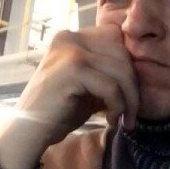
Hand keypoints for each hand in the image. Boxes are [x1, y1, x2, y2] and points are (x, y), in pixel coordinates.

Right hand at [0, 25, 138, 168]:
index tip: (130, 95)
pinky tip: (111, 120)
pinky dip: (117, 106)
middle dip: (133, 86)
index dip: (128, 66)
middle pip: (122, 53)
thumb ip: (108, 73)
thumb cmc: (60, 111)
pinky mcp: (72, 69)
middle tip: (131, 114)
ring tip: (123, 120)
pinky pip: (111, 86)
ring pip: (121, 70)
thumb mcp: (90, 86)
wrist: (28, 132)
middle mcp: (70, 37)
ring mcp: (70, 51)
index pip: (116, 38)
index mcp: (73, 37)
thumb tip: (141, 72)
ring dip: (129, 100)